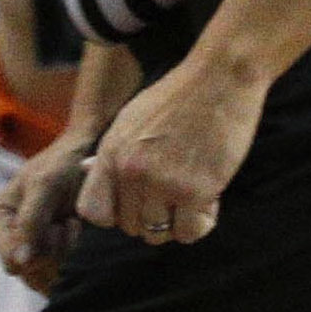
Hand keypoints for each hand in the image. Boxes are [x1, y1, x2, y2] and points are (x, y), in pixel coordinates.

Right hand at [0, 122, 96, 292]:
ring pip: (42, 276)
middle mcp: (9, 233)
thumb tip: (19, 262)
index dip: (33, 255)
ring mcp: (28, 244)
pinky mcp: (46, 250)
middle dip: (50, 251)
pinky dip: (69, 255)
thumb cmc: (62, 163)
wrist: (84, 155)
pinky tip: (73, 229)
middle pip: (27, 271)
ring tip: (69, 223)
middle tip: (64, 222)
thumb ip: (29, 221)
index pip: (9, 260)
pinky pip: (55, 272)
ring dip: (62, 252)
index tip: (54, 227)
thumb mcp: (44, 184)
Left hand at [76, 49, 265, 245]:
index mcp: (113, 151)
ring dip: (175, 220)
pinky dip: (200, 222)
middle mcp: (132, 170)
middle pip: (130, 226)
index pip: (93, 211)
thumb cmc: (179, 96)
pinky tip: (208, 198)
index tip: (134, 200)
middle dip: (151, 214)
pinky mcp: (195, 192)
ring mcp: (163, 183)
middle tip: (173, 189)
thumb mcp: (132, 117)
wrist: (220, 77)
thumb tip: (89, 171)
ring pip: (158, 234)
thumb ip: (113, 152)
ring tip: (190, 192)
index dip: (114, 212)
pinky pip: (189, 233)